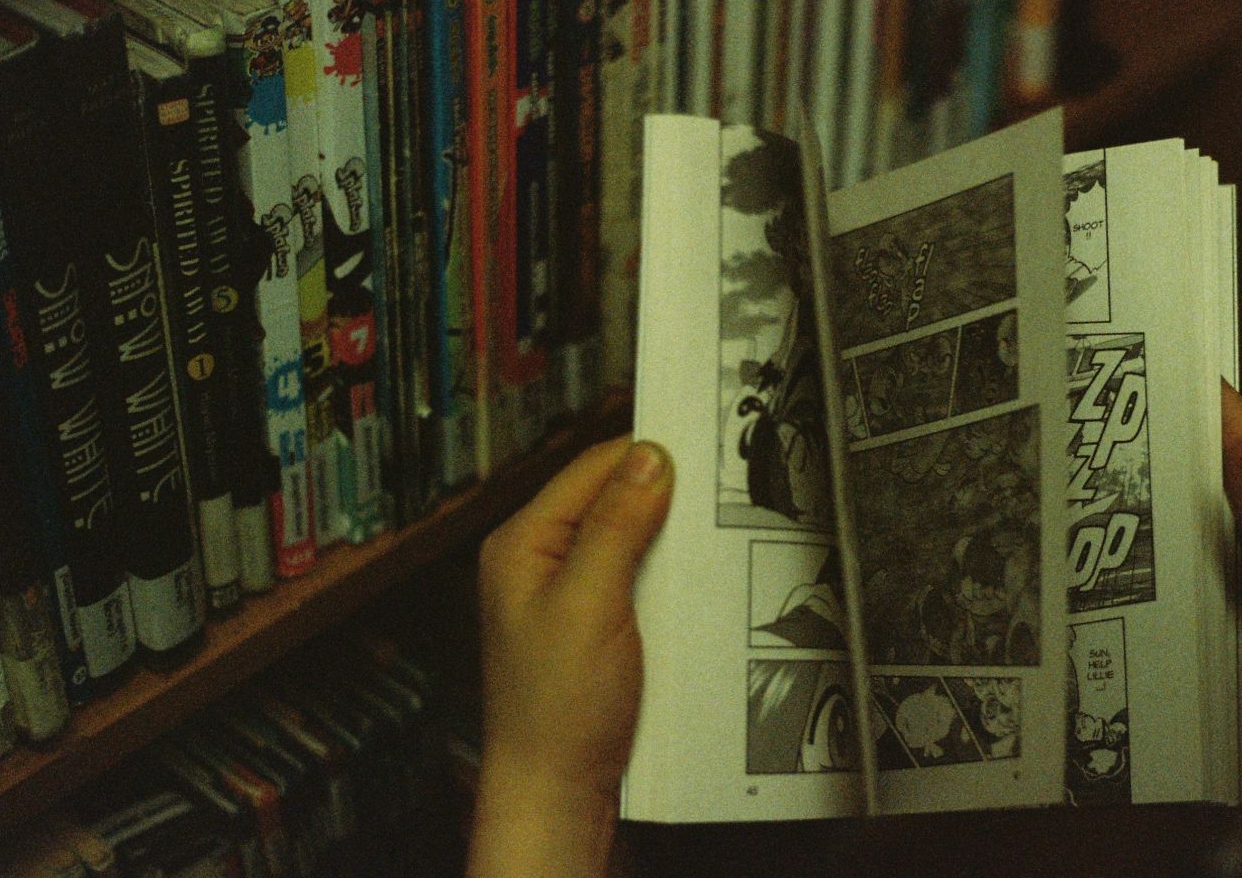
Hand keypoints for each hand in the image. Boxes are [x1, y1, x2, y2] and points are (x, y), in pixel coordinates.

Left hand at [469, 437, 673, 877]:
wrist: (556, 793)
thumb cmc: (557, 711)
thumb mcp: (589, 604)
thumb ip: (616, 526)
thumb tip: (650, 458)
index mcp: (521, 544)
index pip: (591, 468)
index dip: (647, 456)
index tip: (706, 447)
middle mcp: (539, 562)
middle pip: (612, 501)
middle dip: (664, 498)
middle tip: (720, 493)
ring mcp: (566, 596)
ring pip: (630, 541)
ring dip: (669, 541)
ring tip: (715, 537)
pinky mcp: (594, 628)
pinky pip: (636, 580)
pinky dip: (666, 577)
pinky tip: (695, 585)